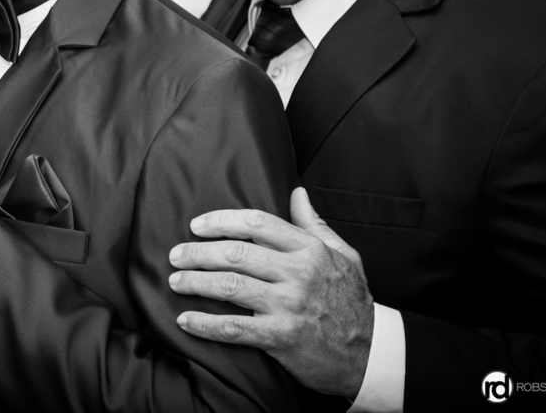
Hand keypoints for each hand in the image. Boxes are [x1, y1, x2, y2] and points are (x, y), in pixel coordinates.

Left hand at [168, 188, 373, 397]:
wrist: (371, 353)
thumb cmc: (353, 301)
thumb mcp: (343, 255)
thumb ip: (314, 224)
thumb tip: (297, 192)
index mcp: (310, 249)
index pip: (257, 224)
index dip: (221, 221)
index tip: (197, 225)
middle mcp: (298, 273)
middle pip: (235, 253)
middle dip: (198, 252)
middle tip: (175, 254)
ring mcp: (288, 305)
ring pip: (229, 286)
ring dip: (195, 282)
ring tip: (175, 281)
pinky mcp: (281, 337)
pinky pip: (234, 328)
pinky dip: (205, 324)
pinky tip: (185, 320)